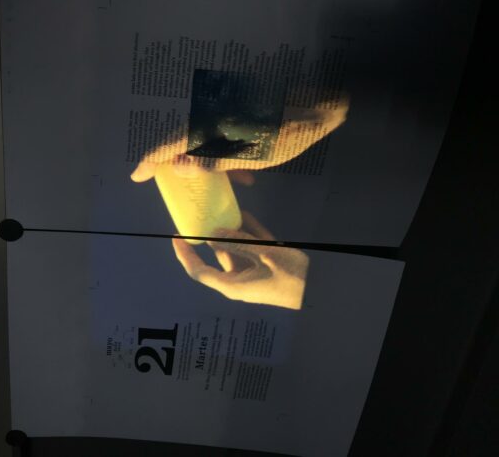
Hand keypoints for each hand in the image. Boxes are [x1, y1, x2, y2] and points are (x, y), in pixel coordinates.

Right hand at [131, 96, 347, 183]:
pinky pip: (222, 136)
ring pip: (203, 140)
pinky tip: (243, 175)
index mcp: (213, 124)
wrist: (319, 103)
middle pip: (183, 139)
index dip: (152, 160)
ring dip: (204, 162)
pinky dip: (226, 156)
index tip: (137, 176)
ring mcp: (227, 112)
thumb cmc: (289, 132)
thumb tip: (179, 166)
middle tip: (168, 181)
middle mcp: (214, 115)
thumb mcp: (254, 154)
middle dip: (175, 163)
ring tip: (212, 185)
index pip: (172, 143)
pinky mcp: (240, 113)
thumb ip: (215, 160)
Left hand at [172, 211, 308, 308]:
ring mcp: (253, 274)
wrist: (321, 289)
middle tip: (203, 214)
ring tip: (223, 209)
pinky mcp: (266, 267)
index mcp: (232, 285)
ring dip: (233, 230)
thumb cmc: (291, 277)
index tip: (176, 237)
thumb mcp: (263, 255)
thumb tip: (212, 235)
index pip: (199, 271)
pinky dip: (248, 232)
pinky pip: (252, 248)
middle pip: (218, 255)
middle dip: (212, 235)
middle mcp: (238, 280)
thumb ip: (237, 243)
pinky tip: (244, 214)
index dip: (184, 255)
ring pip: (236, 248)